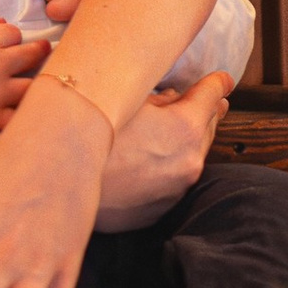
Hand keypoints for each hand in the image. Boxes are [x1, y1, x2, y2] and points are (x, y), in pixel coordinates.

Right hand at [0, 16, 43, 134]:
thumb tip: (5, 22)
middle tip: (42, 51)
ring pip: (33, 85)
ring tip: (33, 80)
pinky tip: (22, 107)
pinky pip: (19, 115)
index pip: (15, 33)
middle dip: (38, 50)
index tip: (9, 42)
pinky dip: (22, 112)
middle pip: (33, 54)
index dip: (12, 37)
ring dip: (33, 81)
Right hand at [94, 76, 228, 227]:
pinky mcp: (161, 208)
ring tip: (175, 127)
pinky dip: (171, 164)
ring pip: (194, 155)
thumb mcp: (126, 102)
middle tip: (209, 100)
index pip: (211, 95)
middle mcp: (190, 161)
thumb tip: (173, 99)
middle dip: (206, 111)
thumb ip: (158, 98)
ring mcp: (177, 188)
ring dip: (189, 139)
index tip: (224, 79)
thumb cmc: (90, 138)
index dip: (218, 82)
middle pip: (208, 127)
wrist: (63, 185)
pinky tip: (153, 157)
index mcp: (185, 128)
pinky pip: (175, 179)